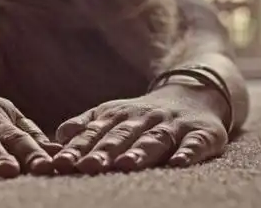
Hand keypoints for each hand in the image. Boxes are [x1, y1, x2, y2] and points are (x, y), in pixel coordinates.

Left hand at [52, 84, 228, 174]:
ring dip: (140, 152)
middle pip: (123, 136)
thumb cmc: (146, 115)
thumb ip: (87, 126)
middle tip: (87, 166)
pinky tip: (179, 163)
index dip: (79, 148)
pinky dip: (187, 153)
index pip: (96, 133)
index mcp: (120, 116)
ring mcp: (174, 125)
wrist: (196, 94)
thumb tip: (58, 136)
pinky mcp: (203, 133)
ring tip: (125, 165)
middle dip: (104, 151)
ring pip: (155, 139)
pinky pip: (195, 143)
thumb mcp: (115, 114)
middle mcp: (145, 118)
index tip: (61, 163)